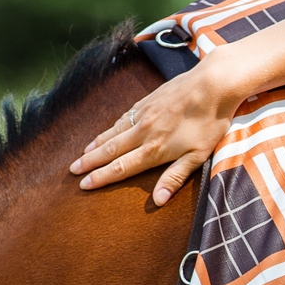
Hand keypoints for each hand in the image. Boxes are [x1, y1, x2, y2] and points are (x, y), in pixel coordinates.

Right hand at [71, 58, 243, 204]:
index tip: (83, 185)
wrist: (212, 84)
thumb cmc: (210, 122)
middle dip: (90, 162)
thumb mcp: (198, 156)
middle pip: (111, 150)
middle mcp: (143, 132)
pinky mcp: (147, 101)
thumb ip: (175, 177)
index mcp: (154, 149)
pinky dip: (110, 127)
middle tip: (72, 170)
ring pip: (113, 132)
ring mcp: (143, 115)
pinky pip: (123, 117)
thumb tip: (158, 201)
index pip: (121, 167)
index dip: (101, 177)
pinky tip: (107, 130)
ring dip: (96, 144)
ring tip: (83, 154)